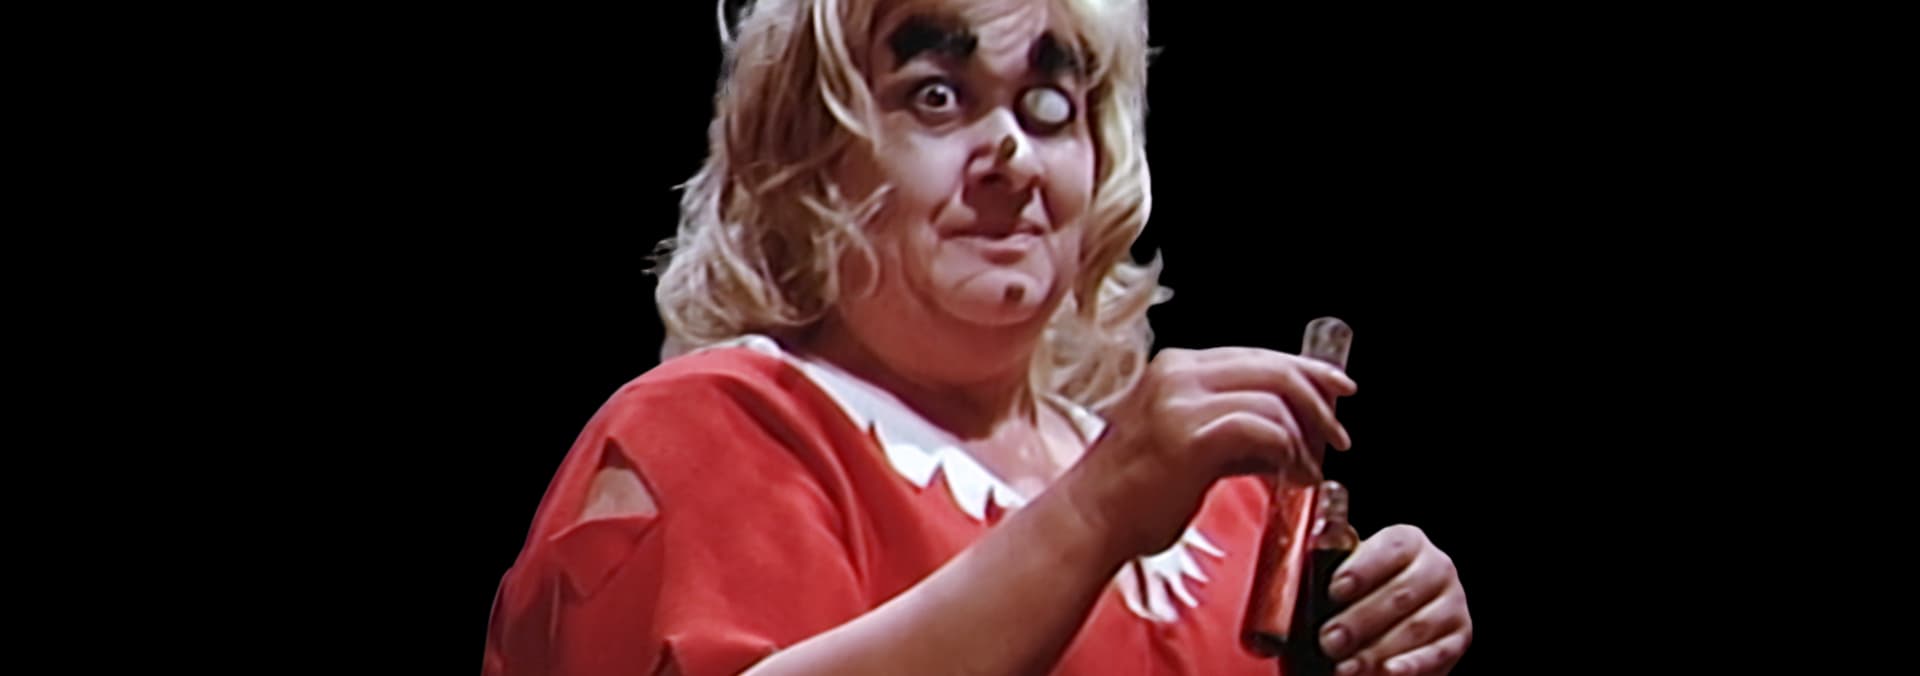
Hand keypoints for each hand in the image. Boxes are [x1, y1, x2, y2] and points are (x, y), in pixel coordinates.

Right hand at [1070, 347, 1355, 557]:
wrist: (1089, 521)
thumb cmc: (1132, 492)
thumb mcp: (1183, 442)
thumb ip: (1232, 429)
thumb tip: (1288, 434)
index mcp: (1175, 368)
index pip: (1257, 355)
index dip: (1307, 370)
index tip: (1338, 389)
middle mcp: (1178, 374)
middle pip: (1274, 368)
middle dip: (1319, 401)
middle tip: (1338, 436)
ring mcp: (1181, 401)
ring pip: (1275, 398)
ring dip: (1304, 438)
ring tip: (1307, 470)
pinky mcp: (1189, 435)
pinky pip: (1263, 429)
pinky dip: (1289, 453)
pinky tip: (1291, 477)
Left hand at [1319, 525, 1471, 674]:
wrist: (1394, 615)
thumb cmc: (1363, 589)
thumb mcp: (1349, 569)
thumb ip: (1333, 559)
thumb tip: (1310, 554)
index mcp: (1408, 542)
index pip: (1389, 549)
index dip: (1361, 570)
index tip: (1335, 590)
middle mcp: (1437, 567)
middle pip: (1400, 594)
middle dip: (1360, 621)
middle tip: (1330, 640)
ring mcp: (1452, 603)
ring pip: (1416, 628)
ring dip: (1378, 651)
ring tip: (1346, 667)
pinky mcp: (1460, 637)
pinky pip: (1438, 654)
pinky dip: (1412, 666)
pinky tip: (1387, 672)